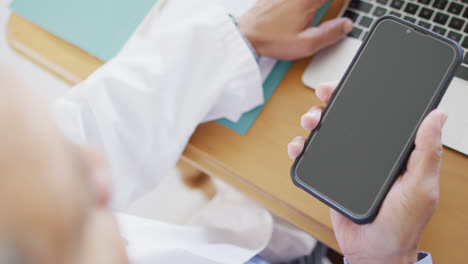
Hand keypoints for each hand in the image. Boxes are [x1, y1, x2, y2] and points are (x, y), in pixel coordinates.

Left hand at [237, 0, 352, 59]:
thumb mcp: (305, 44)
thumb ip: (329, 34)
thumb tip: (346, 25)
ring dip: (317, 3)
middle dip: (331, 1)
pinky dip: (304, 4)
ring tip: (321, 8)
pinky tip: (305, 8)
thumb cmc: (271, 41)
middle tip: (338, 5)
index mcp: (307, 1)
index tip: (349, 3)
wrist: (244, 37)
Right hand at [288, 82, 446, 263]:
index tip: (350, 82)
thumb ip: (426, 152)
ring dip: (313, 120)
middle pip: (346, 117)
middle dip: (332, 101)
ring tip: (310, 122)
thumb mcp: (420, 186)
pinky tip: (298, 147)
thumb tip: (438, 115)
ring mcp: (346, 163)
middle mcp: (367, 153)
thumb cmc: (403, 224)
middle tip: (325, 95)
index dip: (362, 95)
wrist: (374, 251)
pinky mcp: (329, 176)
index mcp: (390, 150)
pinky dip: (300, 148)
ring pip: (325, 132)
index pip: (376, 115)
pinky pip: (311, 157)